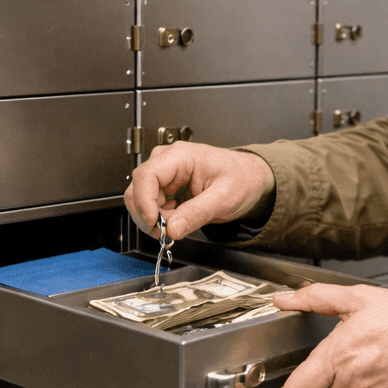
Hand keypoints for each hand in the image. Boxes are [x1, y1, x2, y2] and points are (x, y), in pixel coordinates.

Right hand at [124, 142, 274, 240]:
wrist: (249, 178)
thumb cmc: (241, 177)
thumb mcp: (224, 197)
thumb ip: (197, 213)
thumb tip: (172, 228)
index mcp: (181, 156)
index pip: (145, 175)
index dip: (144, 202)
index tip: (154, 223)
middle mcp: (168, 162)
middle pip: (138, 189)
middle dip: (149, 215)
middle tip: (168, 231)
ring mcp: (166, 175)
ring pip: (142, 200)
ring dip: (155, 219)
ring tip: (178, 224)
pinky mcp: (167, 187)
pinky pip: (152, 206)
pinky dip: (160, 219)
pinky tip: (178, 220)